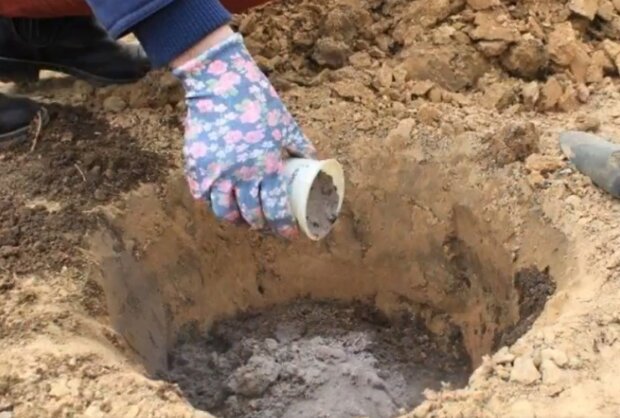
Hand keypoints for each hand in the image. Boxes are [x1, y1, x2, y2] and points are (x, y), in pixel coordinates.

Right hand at [173, 33, 316, 237]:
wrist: (218, 82)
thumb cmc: (256, 101)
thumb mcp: (284, 123)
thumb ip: (299, 145)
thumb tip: (313, 160)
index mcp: (267, 165)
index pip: (277, 209)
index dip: (284, 227)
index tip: (289, 233)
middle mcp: (241, 174)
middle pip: (250, 215)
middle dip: (260, 225)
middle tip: (264, 224)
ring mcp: (215, 172)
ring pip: (223, 211)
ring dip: (235, 219)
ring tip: (241, 218)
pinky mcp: (195, 165)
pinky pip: (201, 195)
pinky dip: (211, 201)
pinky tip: (219, 200)